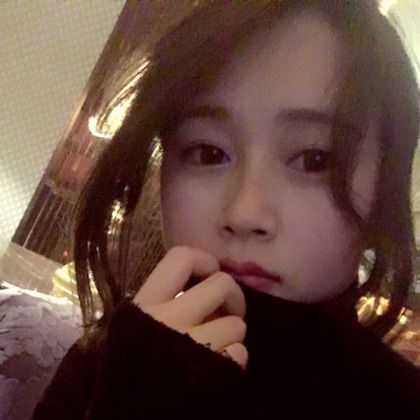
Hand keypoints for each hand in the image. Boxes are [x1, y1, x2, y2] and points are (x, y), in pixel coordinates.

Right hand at [134, 246, 247, 368]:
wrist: (120, 415)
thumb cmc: (127, 366)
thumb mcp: (132, 324)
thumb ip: (161, 299)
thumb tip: (201, 281)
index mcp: (147, 304)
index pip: (182, 257)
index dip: (205, 261)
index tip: (208, 275)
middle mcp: (170, 319)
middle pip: (222, 285)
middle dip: (232, 296)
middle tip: (226, 309)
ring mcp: (192, 347)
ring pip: (237, 324)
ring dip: (231, 333)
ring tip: (215, 345)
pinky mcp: (212, 375)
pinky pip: (241, 353)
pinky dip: (234, 359)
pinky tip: (218, 366)